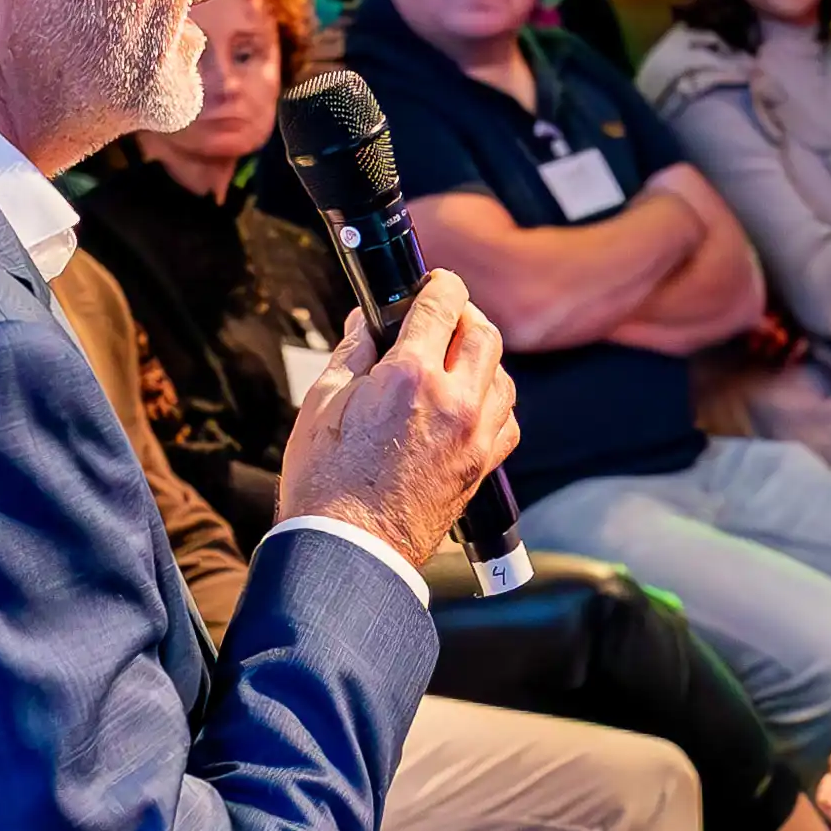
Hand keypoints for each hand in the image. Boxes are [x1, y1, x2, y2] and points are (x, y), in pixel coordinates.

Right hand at [276, 267, 520, 572]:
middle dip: (465, 315)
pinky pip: (507, 420)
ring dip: (482, 357)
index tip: (432, 281)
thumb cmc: (327, 482)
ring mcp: (474, 436)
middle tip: (442, 316)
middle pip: (484, 333)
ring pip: (503, 374)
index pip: (443, 304)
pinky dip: (494, 402)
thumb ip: (353, 351)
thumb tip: (366, 321)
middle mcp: (454, 401)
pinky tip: (469, 403)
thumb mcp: (323, 402)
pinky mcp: (481, 466)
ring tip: (454, 359)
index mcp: (410, 376)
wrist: (350, 549)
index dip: (438, 283)